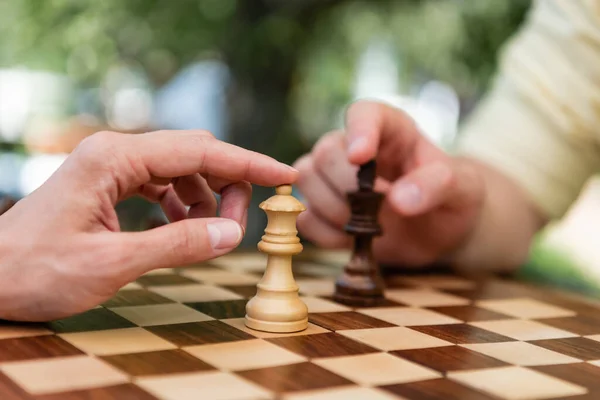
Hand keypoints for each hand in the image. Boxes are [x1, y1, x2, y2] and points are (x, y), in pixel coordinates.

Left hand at [0, 130, 296, 320]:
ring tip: (212, 232)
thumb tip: (231, 234)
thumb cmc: (35, 271)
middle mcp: (115, 152)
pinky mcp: (108, 183)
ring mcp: (110, 166)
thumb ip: (177, 246)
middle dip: (228, 183)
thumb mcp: (111, 265)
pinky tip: (183, 228)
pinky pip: (160, 184)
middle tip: (243, 223)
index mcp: (114, 159)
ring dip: (205, 197)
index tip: (286, 175)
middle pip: (193, 154)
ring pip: (180, 168)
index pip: (200, 151)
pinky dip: (182, 204)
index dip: (249, 164)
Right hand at [293, 100, 483, 266]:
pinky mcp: (322, 208)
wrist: (439, 232)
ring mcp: (333, 177)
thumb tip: (398, 200)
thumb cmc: (452, 199)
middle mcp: (355, 147)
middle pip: (326, 151)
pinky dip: (325, 233)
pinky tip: (353, 239)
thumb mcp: (463, 188)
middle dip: (348, 186)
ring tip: (371, 226)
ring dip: (335, 210)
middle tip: (379, 209)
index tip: (360, 157)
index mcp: (391, 129)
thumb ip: (437, 185)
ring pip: (307, 179)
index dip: (358, 131)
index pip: (364, 114)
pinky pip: (304, 217)